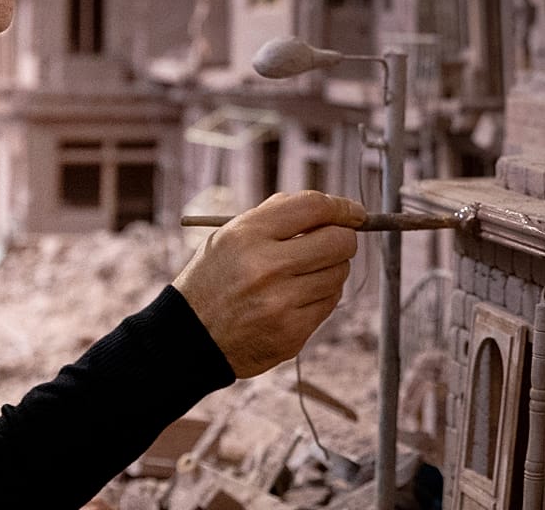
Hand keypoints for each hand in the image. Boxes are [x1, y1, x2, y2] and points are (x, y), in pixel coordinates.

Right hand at [173, 191, 363, 377]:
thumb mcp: (229, 236)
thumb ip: (276, 216)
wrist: (190, 337)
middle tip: (334, 241)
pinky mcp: (292, 333)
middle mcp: (265, 267)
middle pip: (339, 241)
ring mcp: (281, 303)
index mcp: (247, 235)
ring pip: (339, 273)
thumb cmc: (215, 279)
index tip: (354, 212)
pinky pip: (329, 303)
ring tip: (303, 273)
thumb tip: (331, 208)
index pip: (313, 207)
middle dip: (343, 238)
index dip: (342, 207)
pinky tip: (297, 296)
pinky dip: (321, 295)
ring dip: (331, 269)